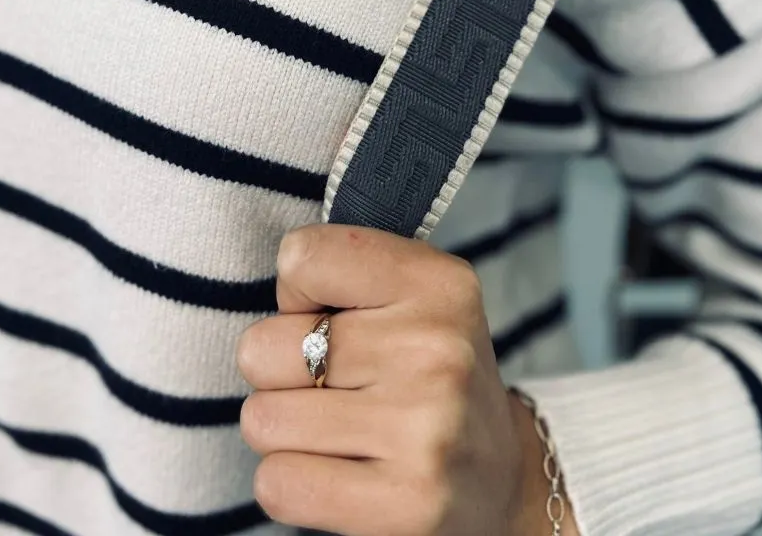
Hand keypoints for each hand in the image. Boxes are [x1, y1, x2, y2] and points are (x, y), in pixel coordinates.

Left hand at [236, 224, 563, 534]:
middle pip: (262, 347)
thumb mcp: (408, 293)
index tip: (333, 319)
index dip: (296, 295)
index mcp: (435, 282)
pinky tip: (337, 475)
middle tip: (333, 386)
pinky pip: (276, 485)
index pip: (299, 258)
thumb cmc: (427, 371)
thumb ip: (340, 271)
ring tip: (338, 431)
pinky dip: (289, 483)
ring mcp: (424, 429)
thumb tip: (281, 301)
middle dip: (279, 371)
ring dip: (284, 432)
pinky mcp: (407, 503)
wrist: (500, 475)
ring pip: (261, 420)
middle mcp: (435, 348)